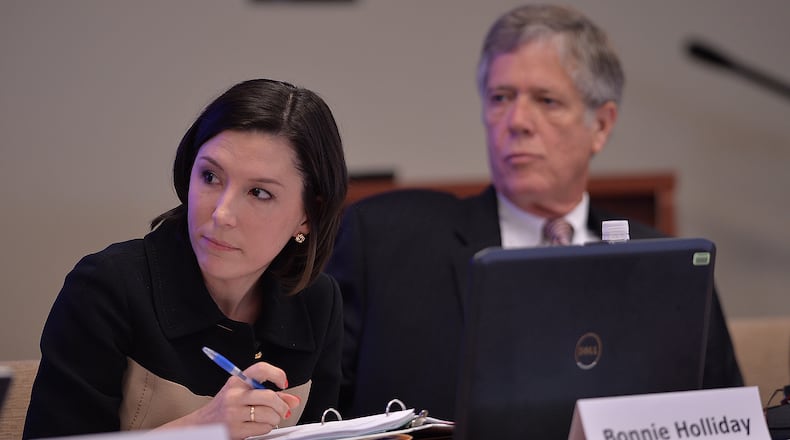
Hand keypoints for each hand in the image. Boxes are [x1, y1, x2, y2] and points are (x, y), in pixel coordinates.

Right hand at [164, 362, 300, 439]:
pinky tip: (258, 426)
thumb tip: (293, 400)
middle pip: (269, 396)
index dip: (277, 374)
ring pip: (269, 414)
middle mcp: (234, 394)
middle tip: (283, 410)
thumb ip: (270, 396)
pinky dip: (266, 428)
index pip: (261, 369)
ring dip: (275, 419)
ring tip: (269, 419)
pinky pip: (263, 428)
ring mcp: (234, 412)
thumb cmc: (225, 408)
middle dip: (282, 406)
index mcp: (237, 381)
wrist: (203, 425)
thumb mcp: (244, 395)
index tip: (283, 383)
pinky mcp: (235, 429)